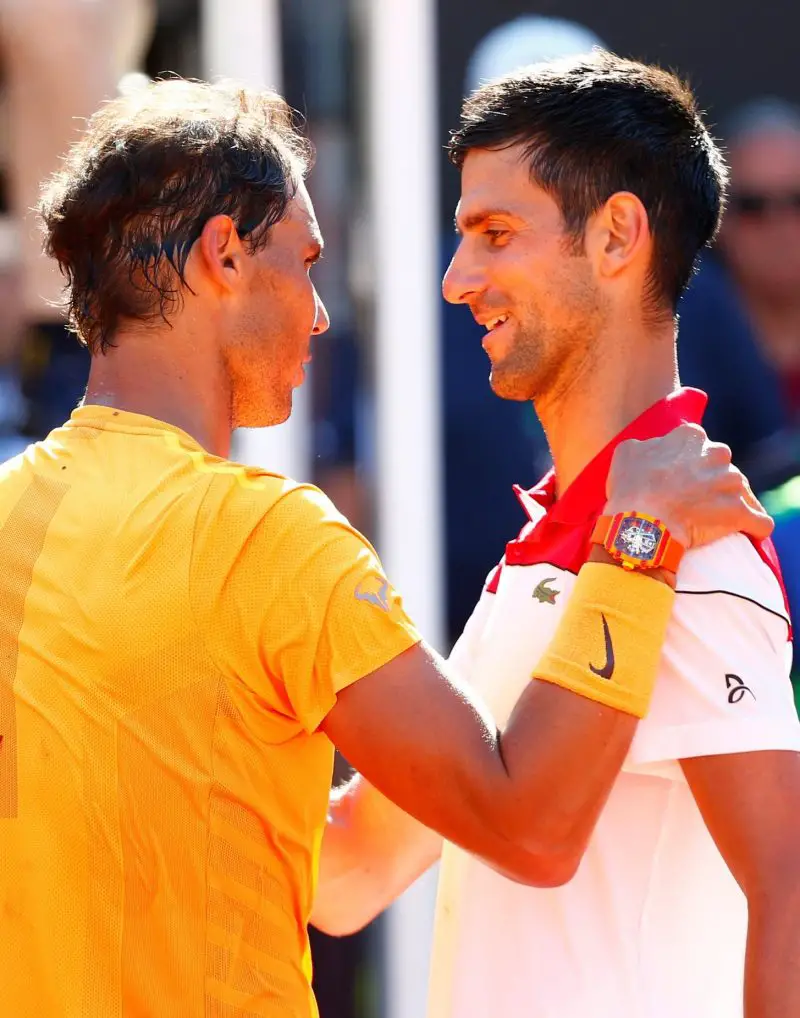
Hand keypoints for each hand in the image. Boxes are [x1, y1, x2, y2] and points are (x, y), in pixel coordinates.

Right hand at [605, 423, 772, 548]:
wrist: (641, 525)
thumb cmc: (630, 490)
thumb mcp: (627, 452)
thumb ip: (648, 445)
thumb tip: (654, 449)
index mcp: (690, 436)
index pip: (698, 446)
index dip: (688, 463)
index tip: (679, 479)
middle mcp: (716, 453)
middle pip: (721, 467)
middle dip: (713, 481)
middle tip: (694, 501)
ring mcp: (731, 482)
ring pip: (739, 492)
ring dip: (729, 503)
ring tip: (714, 521)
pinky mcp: (740, 511)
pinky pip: (759, 521)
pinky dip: (754, 526)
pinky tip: (748, 532)